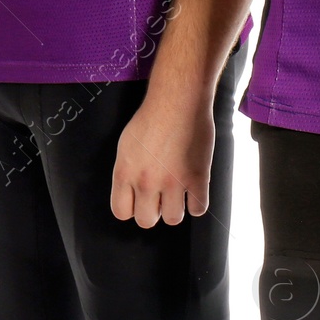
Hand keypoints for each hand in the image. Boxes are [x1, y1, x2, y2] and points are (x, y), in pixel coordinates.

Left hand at [110, 86, 215, 227]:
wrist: (179, 98)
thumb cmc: (153, 115)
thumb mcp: (126, 144)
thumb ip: (128, 171)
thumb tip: (132, 190)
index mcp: (124, 173)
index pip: (122, 213)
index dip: (133, 208)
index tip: (141, 200)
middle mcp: (146, 182)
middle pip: (146, 220)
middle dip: (154, 210)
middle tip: (161, 196)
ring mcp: (172, 182)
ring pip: (173, 219)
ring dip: (177, 208)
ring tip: (180, 192)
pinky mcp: (197, 177)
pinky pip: (198, 209)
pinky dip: (197, 203)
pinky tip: (195, 190)